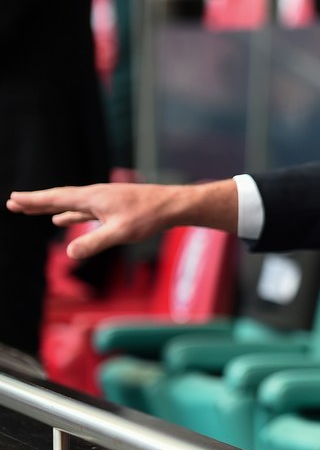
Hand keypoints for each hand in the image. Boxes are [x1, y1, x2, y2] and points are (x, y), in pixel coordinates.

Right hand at [6, 180, 236, 258]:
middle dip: (36, 202)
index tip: (13, 199)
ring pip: (70, 204)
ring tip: (32, 210)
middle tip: (13, 203)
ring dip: (50, 207)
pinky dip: (70, 214)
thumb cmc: (149, 217)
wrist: (173, 205)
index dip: (33, 200)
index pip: (56, 198)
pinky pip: (83, 210)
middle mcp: (95, 195)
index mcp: (92, 198)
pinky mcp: (113, 206)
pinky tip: (63, 220)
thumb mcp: (121, 232)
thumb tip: (71, 254)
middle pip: (59, 198)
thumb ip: (95, 242)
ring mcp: (104, 200)